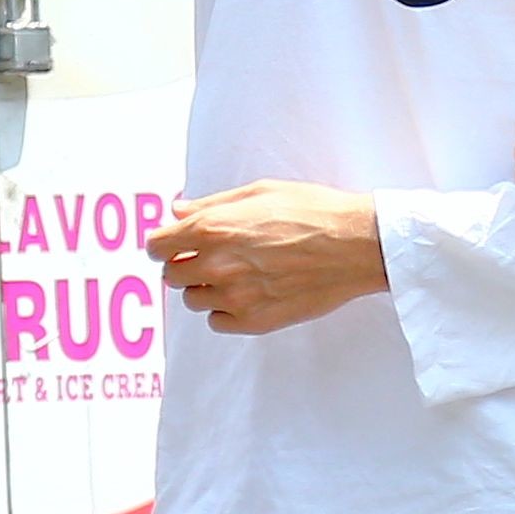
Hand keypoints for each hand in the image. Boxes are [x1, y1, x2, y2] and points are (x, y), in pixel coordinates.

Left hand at [147, 180, 386, 334]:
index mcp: (212, 228)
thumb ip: (212, 204)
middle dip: (185, 264)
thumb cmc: (314, 210)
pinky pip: (217, 321)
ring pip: (193, 300)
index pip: (156, 246)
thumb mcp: (261, 192)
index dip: (166, 242)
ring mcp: (235, 297)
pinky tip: (250, 293)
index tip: (177, 243)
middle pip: (171, 276)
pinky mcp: (254, 321)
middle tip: (214, 256)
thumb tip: (178, 211)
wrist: (357, 244)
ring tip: (238, 274)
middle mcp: (216, 265)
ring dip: (206, 288)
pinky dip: (226, 310)